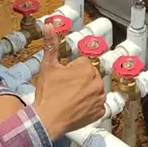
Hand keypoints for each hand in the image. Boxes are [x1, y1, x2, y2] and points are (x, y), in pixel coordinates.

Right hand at [32, 24, 106, 139]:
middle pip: (89, 76)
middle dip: (79, 80)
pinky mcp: (100, 112)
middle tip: (64, 89)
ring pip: (94, 90)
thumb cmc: (47, 94)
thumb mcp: (47, 67)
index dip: (70, 70)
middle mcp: (97, 82)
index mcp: (87, 68)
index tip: (62, 79)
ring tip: (69, 99)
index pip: (82, 63)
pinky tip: (77, 107)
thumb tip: (49, 26)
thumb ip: (51, 45)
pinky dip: (89, 106)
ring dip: (85, 92)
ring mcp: (100, 98)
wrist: (48, 120)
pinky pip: (97, 105)